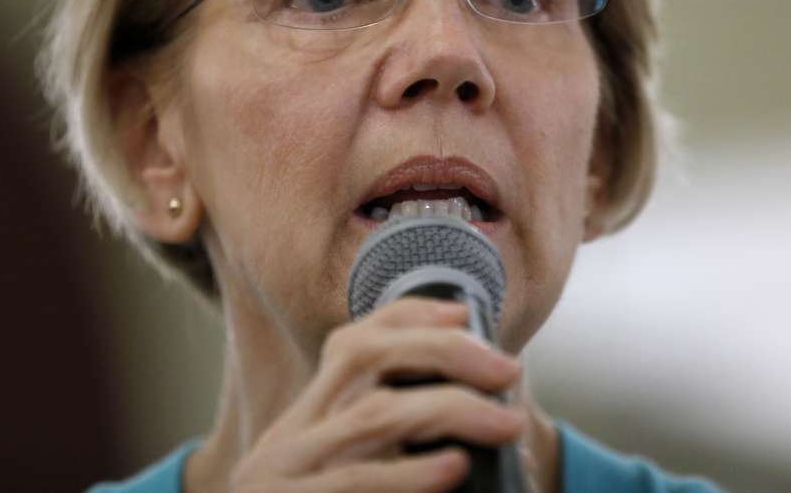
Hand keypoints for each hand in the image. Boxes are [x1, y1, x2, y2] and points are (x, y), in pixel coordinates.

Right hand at [229, 297, 525, 491]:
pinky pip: (355, 484)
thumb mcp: (343, 480)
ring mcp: (283, 479)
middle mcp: (287, 442)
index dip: (406, 315)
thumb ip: (387, 452)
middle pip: (363, 356)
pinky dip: (410, 474)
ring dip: (449, 408)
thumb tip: (480, 417)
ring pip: (371, 413)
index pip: (350, 343)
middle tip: (508, 371)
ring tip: (505, 423)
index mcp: (302, 429)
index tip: (464, 314)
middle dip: (443, 352)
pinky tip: (452, 469)